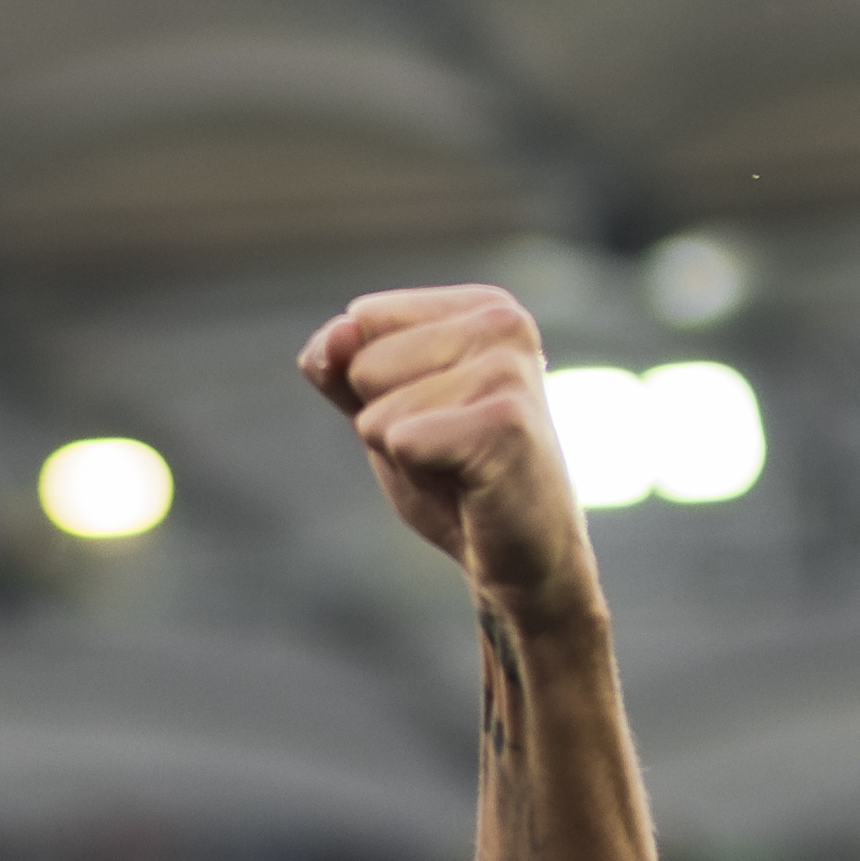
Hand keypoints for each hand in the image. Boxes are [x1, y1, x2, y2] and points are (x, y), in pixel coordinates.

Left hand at [298, 285, 598, 623]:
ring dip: (405, 454)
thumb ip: (342, 366)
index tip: (434, 415)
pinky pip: (400, 442)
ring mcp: (507, 370)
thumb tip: (335, 332)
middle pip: (364, 364)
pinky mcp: (504, 423)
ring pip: (377, 410)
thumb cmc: (456, 477)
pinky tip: (470, 485)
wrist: (524, 555)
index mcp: (482, 305)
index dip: (375, 386)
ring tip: (458, 466)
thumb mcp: (386, 410)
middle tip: (447, 449)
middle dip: (387, 421)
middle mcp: (503, 322)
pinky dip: (418, 476)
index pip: (360, 321)